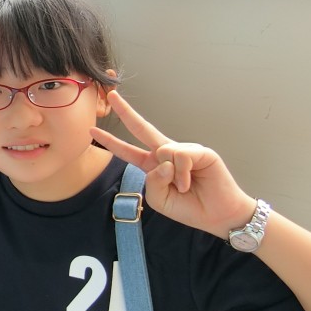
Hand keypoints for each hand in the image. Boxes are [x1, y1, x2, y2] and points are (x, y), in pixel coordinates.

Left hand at [90, 91, 256, 237]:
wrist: (216, 215)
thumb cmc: (188, 207)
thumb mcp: (158, 199)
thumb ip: (151, 181)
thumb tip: (162, 158)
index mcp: (153, 166)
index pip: (128, 151)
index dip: (111, 142)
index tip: (93, 131)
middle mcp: (166, 154)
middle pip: (142, 128)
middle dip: (126, 112)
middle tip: (111, 95)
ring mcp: (183, 150)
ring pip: (162, 150)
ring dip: (171, 176)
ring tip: (183, 187)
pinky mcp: (200, 151)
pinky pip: (180, 155)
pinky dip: (182, 174)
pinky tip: (190, 182)